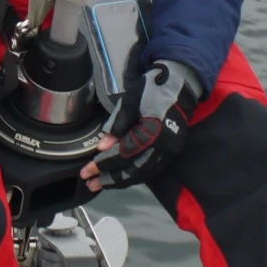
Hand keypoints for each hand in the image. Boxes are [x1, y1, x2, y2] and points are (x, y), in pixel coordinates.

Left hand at [79, 62, 201, 192]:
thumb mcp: (130, 100)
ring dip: (120, 180)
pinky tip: (120, 176)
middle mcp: (163, 148)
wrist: (181, 83)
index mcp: (153, 133)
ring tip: (100, 183)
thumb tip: (102, 148)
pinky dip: (133, 175)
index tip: (85, 171)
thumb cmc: (153, 88)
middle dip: (110, 179)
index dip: (102, 164)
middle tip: (90, 183)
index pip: (123, 155)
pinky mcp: (170, 152)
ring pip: (142, 174)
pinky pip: (149, 170)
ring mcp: (169, 152)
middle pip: (133, 171)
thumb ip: (116, 125)